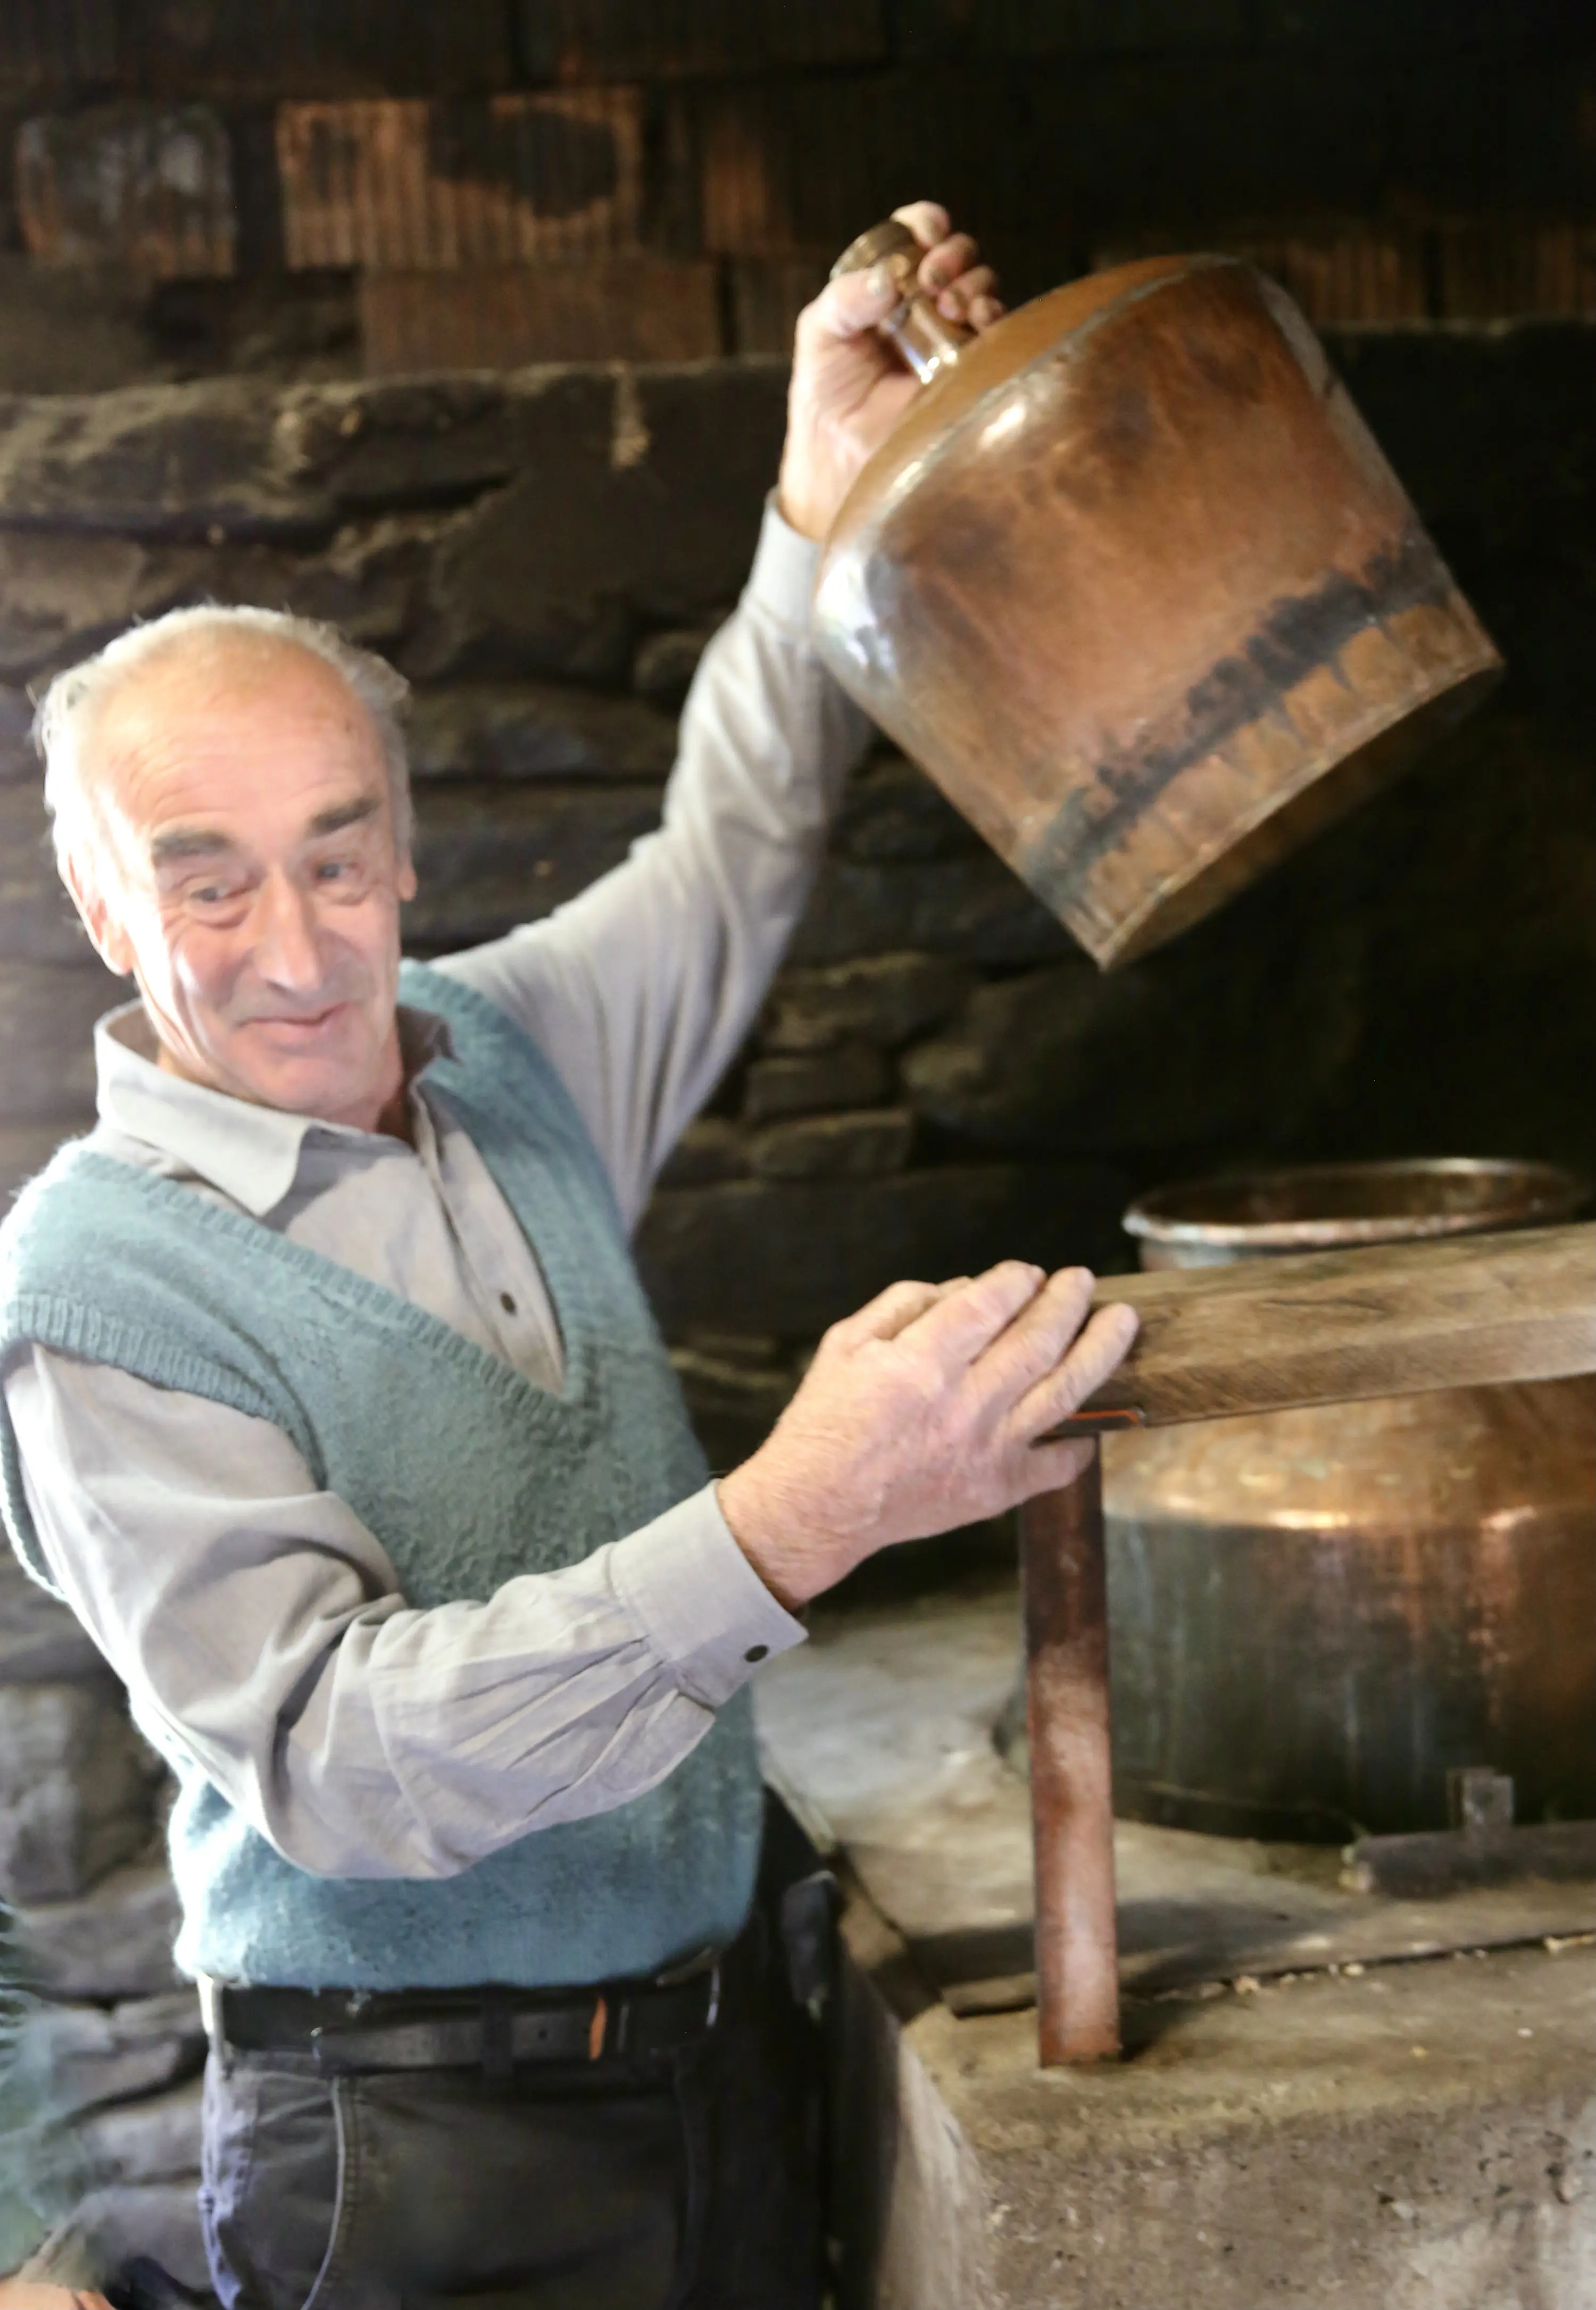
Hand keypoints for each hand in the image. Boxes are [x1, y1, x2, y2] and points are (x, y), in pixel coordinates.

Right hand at [717, 1263, 1137, 1608]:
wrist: (818, 1506)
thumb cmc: (827, 1420)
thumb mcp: (847, 1342)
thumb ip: (907, 1304)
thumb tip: (970, 1289)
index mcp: (919, 1363)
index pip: (990, 1303)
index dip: (1017, 1279)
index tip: (1027, 1273)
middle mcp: (962, 1405)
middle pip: (1039, 1339)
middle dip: (1068, 1301)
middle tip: (1082, 1280)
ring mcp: (986, 1451)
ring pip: (1065, 1392)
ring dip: (1100, 1350)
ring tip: (1120, 1322)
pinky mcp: (997, 1490)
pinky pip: (1058, 1464)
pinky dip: (1084, 1439)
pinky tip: (1095, 1414)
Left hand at [776, 199, 1003, 542]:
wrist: (840, 458)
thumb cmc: (825, 394)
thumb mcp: (819, 334)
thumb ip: (845, 298)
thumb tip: (890, 277)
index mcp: (887, 286)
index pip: (915, 235)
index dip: (925, 223)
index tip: (927, 231)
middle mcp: (924, 304)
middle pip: (956, 254)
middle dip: (951, 253)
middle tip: (931, 277)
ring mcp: (952, 336)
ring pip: (982, 286)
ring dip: (973, 282)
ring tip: (950, 305)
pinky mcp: (973, 369)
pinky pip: (998, 331)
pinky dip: (995, 314)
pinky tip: (979, 321)